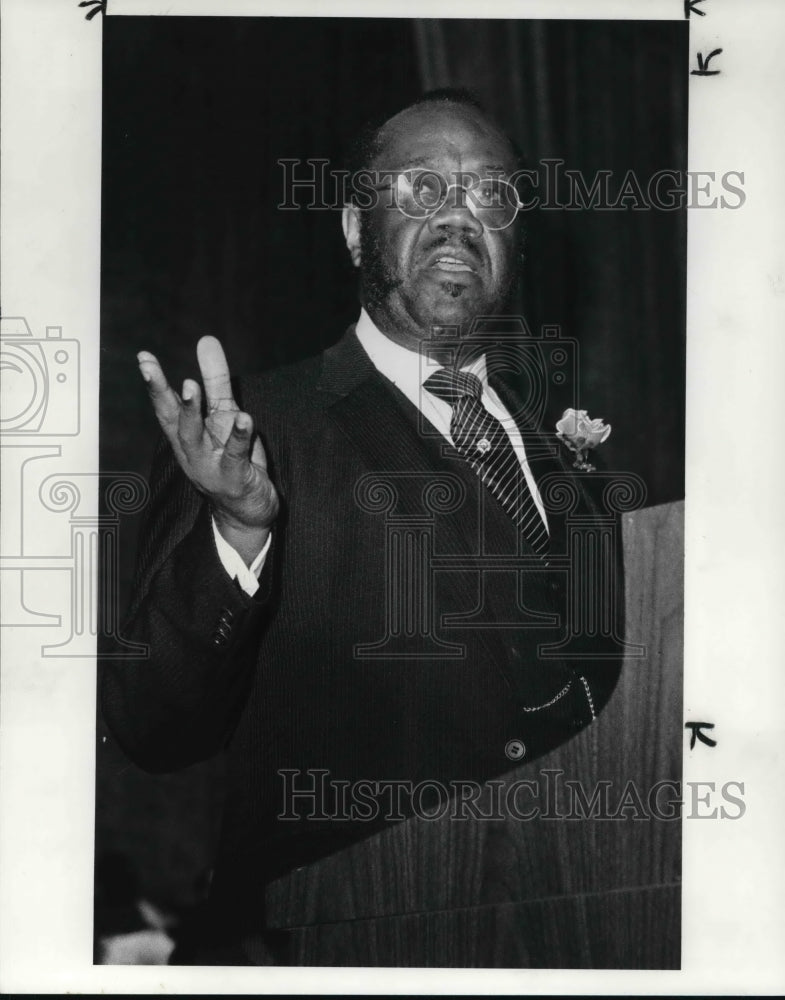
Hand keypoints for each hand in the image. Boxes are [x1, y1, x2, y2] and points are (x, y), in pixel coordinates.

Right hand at [137, 336, 278, 561]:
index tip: (144, 358)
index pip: (166, 408)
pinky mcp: (234, 478)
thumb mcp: (225, 415)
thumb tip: (206, 339)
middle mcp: (192, 452)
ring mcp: (210, 467)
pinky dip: (237, 436)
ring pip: (195, 438)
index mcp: (186, 437)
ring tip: (191, 386)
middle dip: (162, 393)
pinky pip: (234, 455)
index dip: (155, 383)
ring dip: (191, 412)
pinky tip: (243, 417)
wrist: (247, 510)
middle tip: (150, 367)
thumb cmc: (232, 458)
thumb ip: (217, 379)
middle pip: (173, 421)